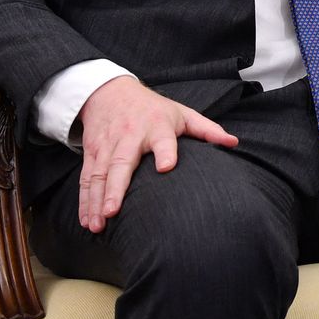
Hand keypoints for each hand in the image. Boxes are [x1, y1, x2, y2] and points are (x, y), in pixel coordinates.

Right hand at [75, 75, 238, 232]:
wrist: (109, 92)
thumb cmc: (152, 108)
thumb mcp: (181, 113)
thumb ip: (207, 129)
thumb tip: (234, 143)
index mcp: (157, 126)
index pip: (163, 139)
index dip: (165, 151)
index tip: (166, 167)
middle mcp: (130, 136)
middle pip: (121, 162)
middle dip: (115, 187)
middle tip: (113, 211)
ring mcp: (108, 146)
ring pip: (98, 174)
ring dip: (96, 200)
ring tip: (98, 225)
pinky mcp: (92, 153)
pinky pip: (86, 179)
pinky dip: (85, 201)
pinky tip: (87, 221)